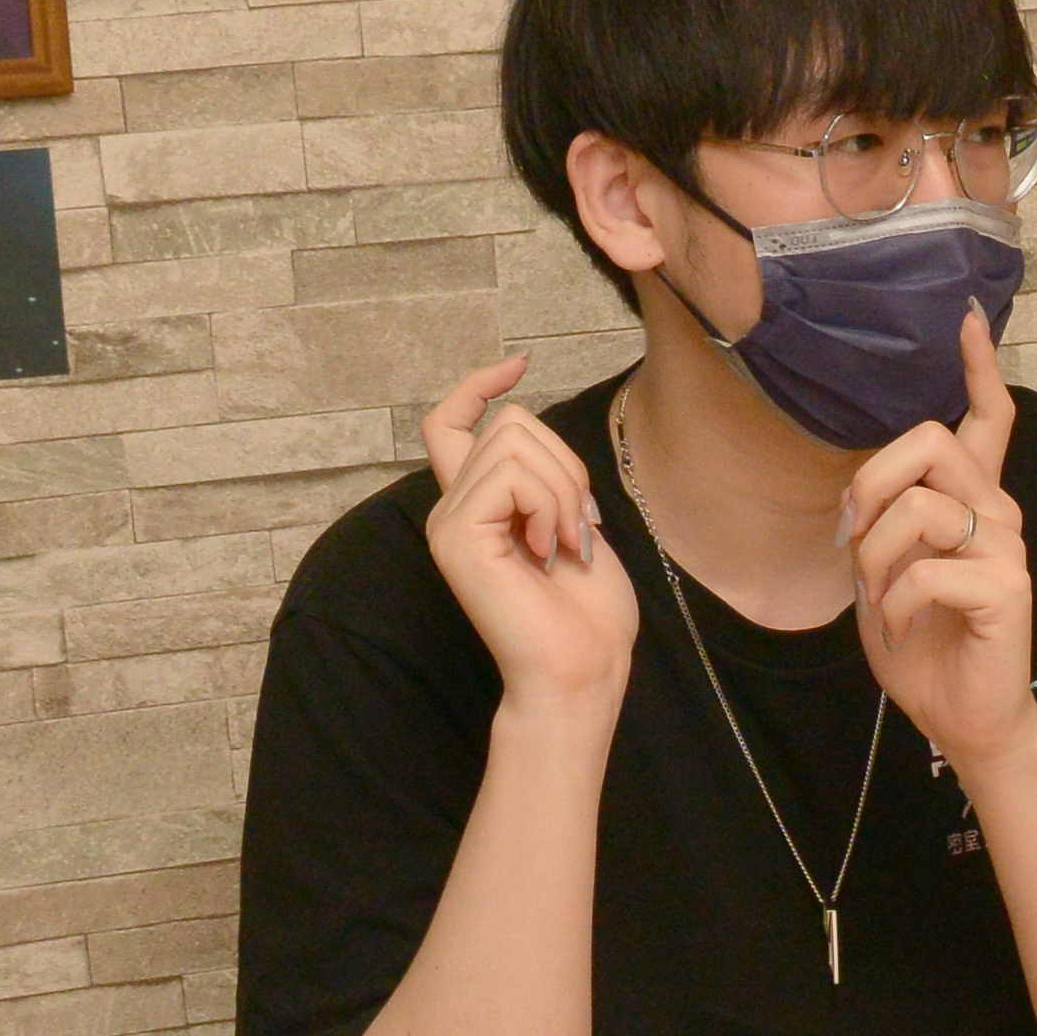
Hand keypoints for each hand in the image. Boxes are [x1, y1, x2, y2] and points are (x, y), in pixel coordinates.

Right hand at [412, 355, 632, 714]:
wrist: (581, 671)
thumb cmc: (588, 613)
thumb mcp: (573, 522)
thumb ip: (545, 478)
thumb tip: (529, 429)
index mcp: (478, 505)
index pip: (450, 422)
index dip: (479, 386)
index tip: (518, 364)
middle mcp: (452, 507)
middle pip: (508, 422)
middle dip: (564, 464)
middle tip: (579, 528)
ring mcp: (449, 521)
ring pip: (511, 441)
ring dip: (562, 487)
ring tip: (566, 543)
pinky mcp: (456, 535)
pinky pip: (510, 474)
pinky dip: (549, 503)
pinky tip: (549, 550)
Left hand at [843, 314, 1036, 777]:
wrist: (965, 718)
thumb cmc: (925, 646)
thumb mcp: (882, 574)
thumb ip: (879, 525)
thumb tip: (861, 495)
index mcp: (972, 501)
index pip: (987, 417)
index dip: (977, 366)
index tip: (965, 318)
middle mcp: (998, 511)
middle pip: (931, 442)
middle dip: (872, 486)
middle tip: (857, 542)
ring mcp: (1007, 546)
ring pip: (921, 505)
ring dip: (877, 558)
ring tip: (880, 601)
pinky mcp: (1007, 587)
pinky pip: (928, 570)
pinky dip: (898, 604)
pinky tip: (905, 628)